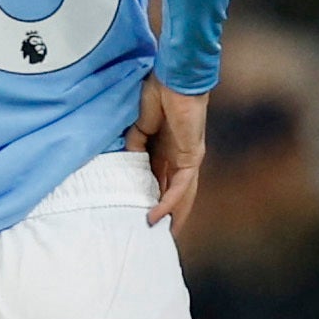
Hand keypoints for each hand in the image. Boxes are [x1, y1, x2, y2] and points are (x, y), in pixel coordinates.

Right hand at [125, 75, 208, 232]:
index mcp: (168, 150)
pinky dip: (167, 202)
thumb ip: (134, 148)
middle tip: (156, 239)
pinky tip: (155, 217)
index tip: (142, 217)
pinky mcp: (191, 156)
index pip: (161, 182)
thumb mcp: (138, 128)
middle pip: (175, 194)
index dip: (153, 200)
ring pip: (182, 196)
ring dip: (171, 217)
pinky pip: (179, 186)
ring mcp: (188, 158)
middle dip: (167, 216)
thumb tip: (128, 167)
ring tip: (161, 238)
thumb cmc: (157, 95)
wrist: (173, 79)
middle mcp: (180, 157)